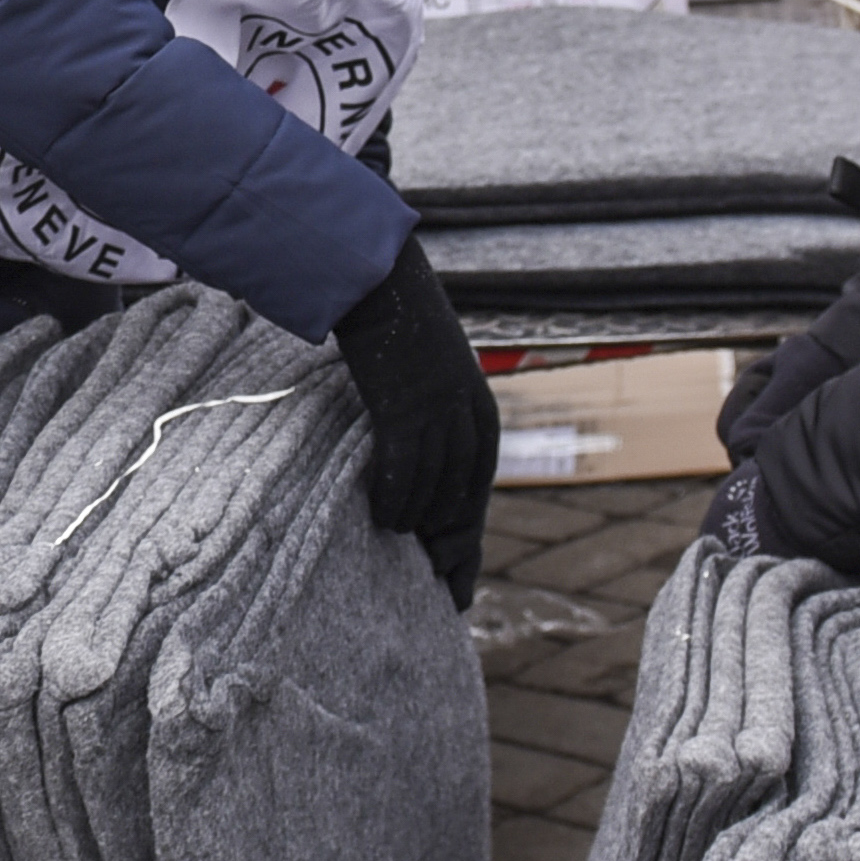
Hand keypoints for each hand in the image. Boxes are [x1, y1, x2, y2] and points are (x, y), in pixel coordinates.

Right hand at [328, 234, 497, 608]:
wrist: (381, 278)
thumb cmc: (396, 321)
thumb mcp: (428, 370)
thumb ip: (430, 410)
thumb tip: (411, 450)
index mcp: (477, 407)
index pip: (478, 481)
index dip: (467, 528)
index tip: (458, 573)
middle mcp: (465, 415)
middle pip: (463, 494)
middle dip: (451, 541)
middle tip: (438, 581)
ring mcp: (437, 413)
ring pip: (434, 487)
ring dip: (417, 521)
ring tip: (396, 539)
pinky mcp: (405, 408)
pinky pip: (402, 468)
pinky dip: (394, 497)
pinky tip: (383, 519)